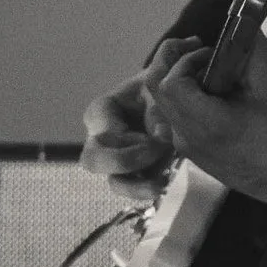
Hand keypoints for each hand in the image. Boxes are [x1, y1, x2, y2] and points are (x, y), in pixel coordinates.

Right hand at [80, 37, 197, 199]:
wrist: (173, 96)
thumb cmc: (159, 84)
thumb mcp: (161, 77)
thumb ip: (162, 89)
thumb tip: (161, 131)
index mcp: (103, 110)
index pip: (101, 125)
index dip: (126, 135)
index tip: (160, 133)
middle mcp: (100, 137)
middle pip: (93, 159)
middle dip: (123, 161)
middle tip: (155, 153)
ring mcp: (115, 158)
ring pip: (111, 181)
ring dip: (135, 184)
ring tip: (161, 181)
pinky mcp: (132, 173)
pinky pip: (130, 190)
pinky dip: (145, 189)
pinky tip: (164, 182)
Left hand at [149, 36, 266, 205]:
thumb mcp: (266, 96)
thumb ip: (255, 60)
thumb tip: (250, 28)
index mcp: (207, 123)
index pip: (172, 84)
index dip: (185, 61)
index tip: (209, 55)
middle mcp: (185, 132)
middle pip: (155, 86)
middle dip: (170, 59)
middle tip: (194, 48)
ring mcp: (178, 140)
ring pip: (157, 98)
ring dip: (171, 74)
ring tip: (198, 67)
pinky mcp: (179, 143)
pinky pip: (165, 111)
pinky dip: (174, 92)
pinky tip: (197, 88)